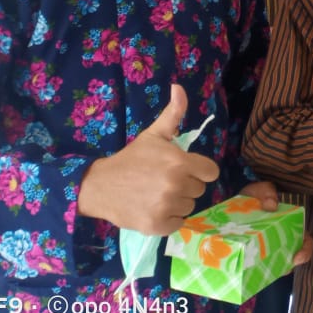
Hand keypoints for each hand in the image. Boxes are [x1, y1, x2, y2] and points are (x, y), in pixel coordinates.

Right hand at [77, 84, 219, 234]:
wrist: (101, 185)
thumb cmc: (132, 159)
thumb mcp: (154, 134)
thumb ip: (173, 113)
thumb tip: (179, 87)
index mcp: (179, 162)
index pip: (210, 172)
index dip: (199, 170)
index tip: (184, 169)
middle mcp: (175, 185)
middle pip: (199, 189)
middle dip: (186, 184)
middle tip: (165, 180)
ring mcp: (166, 207)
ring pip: (189, 207)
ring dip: (177, 202)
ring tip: (157, 193)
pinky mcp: (157, 226)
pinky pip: (178, 223)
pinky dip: (169, 219)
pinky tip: (154, 208)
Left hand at [236, 181, 312, 264]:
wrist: (235, 204)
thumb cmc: (254, 197)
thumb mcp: (261, 189)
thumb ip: (267, 191)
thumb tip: (272, 205)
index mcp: (291, 225)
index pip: (306, 241)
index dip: (306, 251)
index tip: (297, 258)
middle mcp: (283, 239)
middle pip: (290, 258)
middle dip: (287, 266)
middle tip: (280, 270)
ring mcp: (268, 248)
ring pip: (275, 264)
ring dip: (270, 269)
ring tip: (262, 272)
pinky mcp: (253, 253)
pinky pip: (257, 266)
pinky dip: (255, 269)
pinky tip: (248, 270)